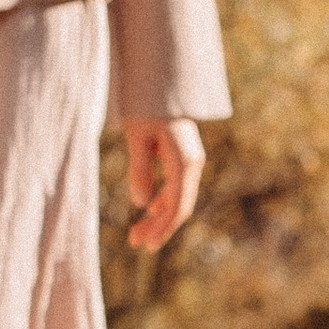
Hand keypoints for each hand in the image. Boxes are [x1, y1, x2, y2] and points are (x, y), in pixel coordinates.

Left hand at [124, 117, 205, 252]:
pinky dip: (164, 202)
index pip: (176, 206)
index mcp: (184, 162)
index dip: (161, 228)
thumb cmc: (147, 108)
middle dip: (158, 228)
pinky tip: (149, 211)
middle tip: (135, 243)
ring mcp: (191, 162)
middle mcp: (193, 164)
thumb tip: (141, 204)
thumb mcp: (137, 138)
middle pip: (179, 207)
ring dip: (159, 217)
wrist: (163, 84)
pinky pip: (178, 188)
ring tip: (137, 233)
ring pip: (179, 199)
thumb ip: (140, 170)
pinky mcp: (185, 159)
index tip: (144, 244)